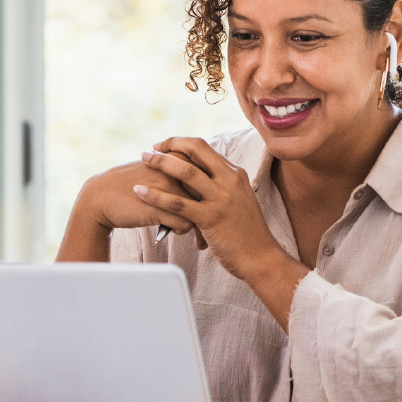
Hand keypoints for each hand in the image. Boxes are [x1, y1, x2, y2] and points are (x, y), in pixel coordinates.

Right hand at [55, 156, 200, 261]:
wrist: (100, 197)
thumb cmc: (131, 185)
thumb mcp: (157, 170)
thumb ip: (180, 171)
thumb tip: (205, 182)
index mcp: (178, 157)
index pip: (210, 175)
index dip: (215, 193)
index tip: (213, 207)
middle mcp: (175, 171)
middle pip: (209, 194)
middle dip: (213, 212)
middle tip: (212, 227)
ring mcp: (168, 189)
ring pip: (201, 211)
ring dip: (200, 226)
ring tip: (198, 237)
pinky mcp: (159, 208)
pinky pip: (185, 224)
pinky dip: (183, 231)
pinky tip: (175, 230)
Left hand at [135, 137, 308, 328]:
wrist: (261, 258)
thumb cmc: (247, 233)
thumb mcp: (239, 201)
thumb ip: (222, 186)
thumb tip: (201, 177)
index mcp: (235, 175)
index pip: (206, 148)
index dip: (183, 143)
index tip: (167, 146)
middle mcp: (229, 181)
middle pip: (196, 150)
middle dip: (171, 144)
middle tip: (152, 147)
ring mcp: (220, 199)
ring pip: (185, 172)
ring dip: (161, 162)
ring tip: (143, 159)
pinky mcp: (210, 218)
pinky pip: (178, 203)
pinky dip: (156, 196)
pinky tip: (140, 192)